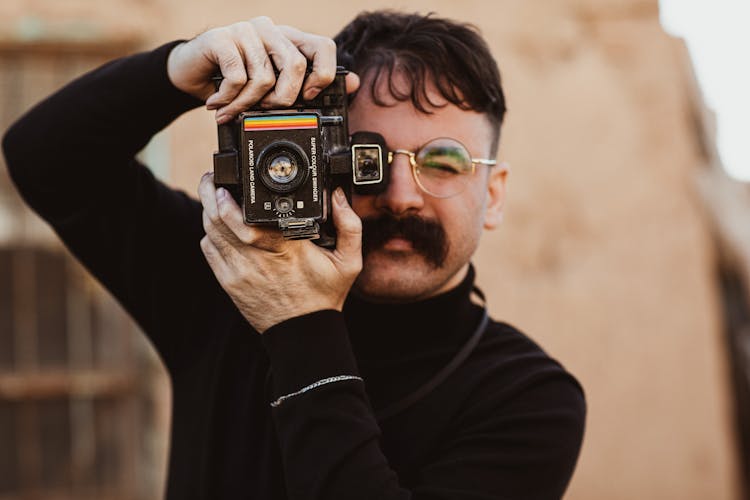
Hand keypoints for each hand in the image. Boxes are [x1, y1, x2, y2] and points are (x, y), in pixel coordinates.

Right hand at [167, 18, 359, 122]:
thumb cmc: (234, 81)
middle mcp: (271, 30)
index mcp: (288, 39)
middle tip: (265, 110)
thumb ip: (307, 85)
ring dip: (248, 105)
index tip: (308, 97)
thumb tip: (354, 84)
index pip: (324, 46)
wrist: (189, 73)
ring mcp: (245, 30)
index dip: (323, 75)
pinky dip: (229, 99)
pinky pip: (238, 77)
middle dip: (284, 98)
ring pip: (264, 77)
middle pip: (297, 64)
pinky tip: (219, 103)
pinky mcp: (221, 38)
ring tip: (234, 111)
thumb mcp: (273, 86)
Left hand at [197, 173, 362, 332]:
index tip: (230, 181)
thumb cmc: (324, 296)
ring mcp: (239, 271)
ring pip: (210, 231)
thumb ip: (349, 226)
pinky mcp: (229, 282)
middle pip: (219, 219)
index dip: (230, 197)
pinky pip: (209, 249)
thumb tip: (339, 196)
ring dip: (208, 210)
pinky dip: (210, 233)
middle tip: (212, 178)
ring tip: (213, 195)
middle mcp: (257, 258)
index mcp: (286, 248)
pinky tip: (218, 225)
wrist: (303, 332)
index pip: (246, 219)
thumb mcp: (349, 262)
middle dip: (210, 193)